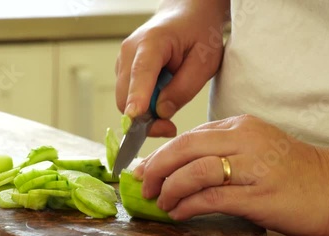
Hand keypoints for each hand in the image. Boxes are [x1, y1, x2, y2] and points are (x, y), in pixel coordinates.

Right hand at [115, 0, 229, 136]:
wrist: (184, 15)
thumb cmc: (197, 33)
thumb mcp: (206, 60)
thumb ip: (185, 87)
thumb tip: (162, 112)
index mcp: (152, 42)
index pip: (141, 73)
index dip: (137, 96)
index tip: (135, 116)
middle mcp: (129, 51)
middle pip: (126, 96)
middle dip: (144, 118)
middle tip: (170, 127)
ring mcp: (122, 61)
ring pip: (125, 100)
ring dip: (144, 113)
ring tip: (170, 106)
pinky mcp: (122, 71)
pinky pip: (128, 97)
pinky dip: (142, 106)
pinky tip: (161, 98)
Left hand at [134, 114, 328, 235]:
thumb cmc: (290, 170)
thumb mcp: (254, 147)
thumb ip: (219, 150)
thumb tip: (176, 166)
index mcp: (240, 126)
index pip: (189, 136)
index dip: (160, 154)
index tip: (143, 168)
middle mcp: (245, 141)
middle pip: (185, 148)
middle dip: (156, 168)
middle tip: (144, 185)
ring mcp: (254, 167)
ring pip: (195, 172)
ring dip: (170, 189)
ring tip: (162, 202)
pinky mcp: (260, 196)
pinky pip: (213, 198)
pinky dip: (189, 205)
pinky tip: (180, 212)